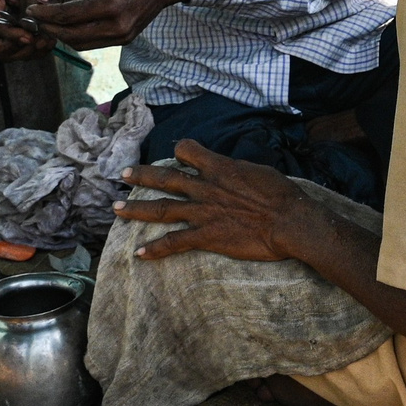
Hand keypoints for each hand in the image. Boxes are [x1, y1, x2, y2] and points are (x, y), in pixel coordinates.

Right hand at [0, 0, 70, 59]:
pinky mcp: (17, 34)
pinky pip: (22, 52)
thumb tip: (30, 28)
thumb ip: (29, 4)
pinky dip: (36, 49)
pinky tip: (49, 38)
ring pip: (7, 53)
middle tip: (38, 41)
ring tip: (48, 38)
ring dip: (28, 50)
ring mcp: (3, 27)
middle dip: (15, 48)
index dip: (9, 35)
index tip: (29, 37)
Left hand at [25, 0, 193, 48]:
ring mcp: (122, 36)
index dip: (45, 15)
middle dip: (49, 27)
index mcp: (110, 6)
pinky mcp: (125, 39)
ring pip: (80, 44)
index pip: (67, 17)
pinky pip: (92, 42)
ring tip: (49, 20)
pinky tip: (69, 23)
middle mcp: (117, 27)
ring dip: (62, 34)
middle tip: (36, 16)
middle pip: (70, 36)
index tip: (30, 9)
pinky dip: (77, 35)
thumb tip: (42, 5)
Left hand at [115, 141, 324, 261]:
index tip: (177, 156)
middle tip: (123, 175)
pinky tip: (139, 254)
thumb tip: (232, 172)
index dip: (180, 152)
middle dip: (141, 175)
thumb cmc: (282, 196)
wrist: (289, 222)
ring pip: (161, 208)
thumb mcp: (259, 172)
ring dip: (136, 208)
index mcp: (220, 168)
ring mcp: (203, 212)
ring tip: (116, 210)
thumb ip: (238, 171)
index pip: (188, 151)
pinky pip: (174, 243)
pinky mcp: (206, 236)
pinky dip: (155, 249)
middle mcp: (205, 188)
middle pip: (165, 178)